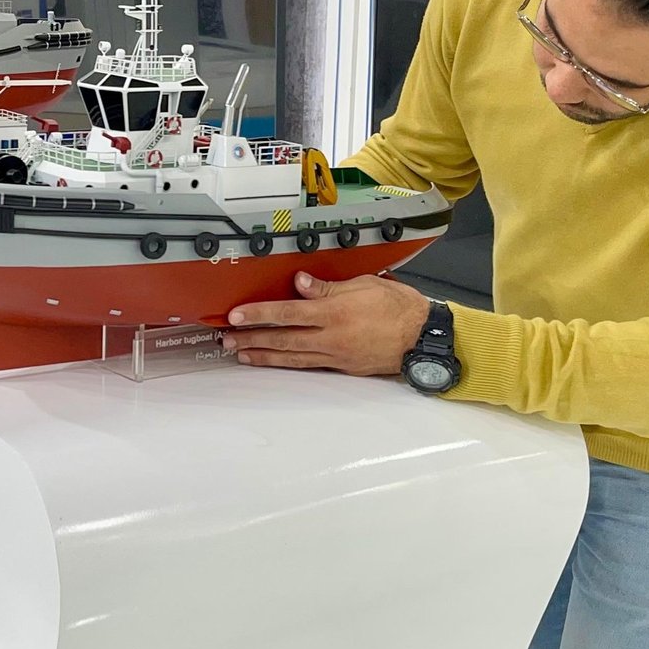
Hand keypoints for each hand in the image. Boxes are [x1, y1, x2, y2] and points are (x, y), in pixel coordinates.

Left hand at [222, 272, 430, 375]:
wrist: (421, 337)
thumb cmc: (398, 308)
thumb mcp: (363, 285)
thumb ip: (328, 286)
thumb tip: (300, 283)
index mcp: (335, 312)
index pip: (288, 312)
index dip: (260, 314)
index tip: (238, 315)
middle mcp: (331, 337)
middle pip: (283, 338)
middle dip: (252, 338)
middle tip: (227, 339)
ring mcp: (335, 354)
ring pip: (291, 356)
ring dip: (263, 354)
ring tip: (241, 354)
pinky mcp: (341, 366)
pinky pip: (308, 365)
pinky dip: (286, 363)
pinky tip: (273, 361)